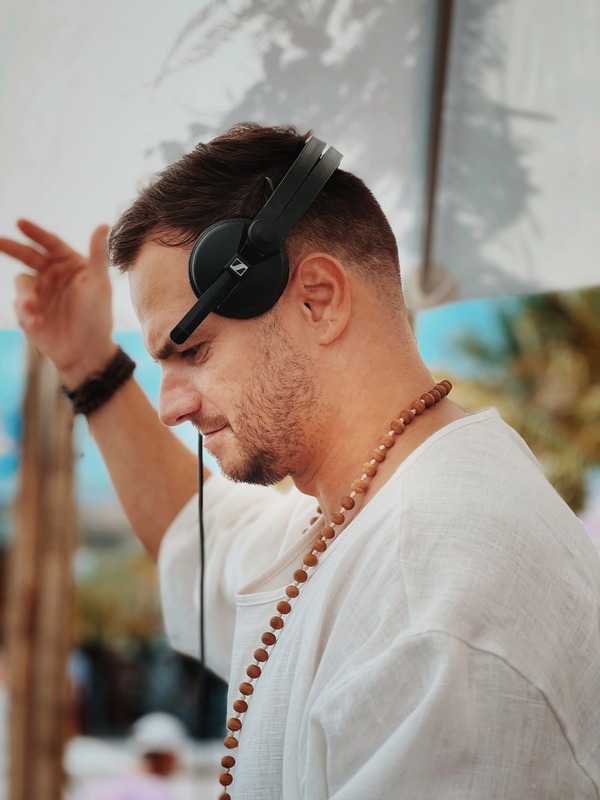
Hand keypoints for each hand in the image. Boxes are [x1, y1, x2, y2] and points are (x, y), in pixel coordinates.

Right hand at [0, 219, 117, 387]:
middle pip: (28, 255)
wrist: (88, 352)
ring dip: (26, 294)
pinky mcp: (29, 312)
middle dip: (13, 248)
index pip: (50, 243)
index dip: (35, 232)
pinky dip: (27, 313)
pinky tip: (38, 323)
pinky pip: (20, 306)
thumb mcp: (99, 284)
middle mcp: (52, 275)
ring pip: (22, 282)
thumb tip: (103, 224)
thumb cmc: (98, 317)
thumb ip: (97, 254)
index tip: (20, 222)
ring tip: (34, 308)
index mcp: (70, 265)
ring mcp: (40, 293)